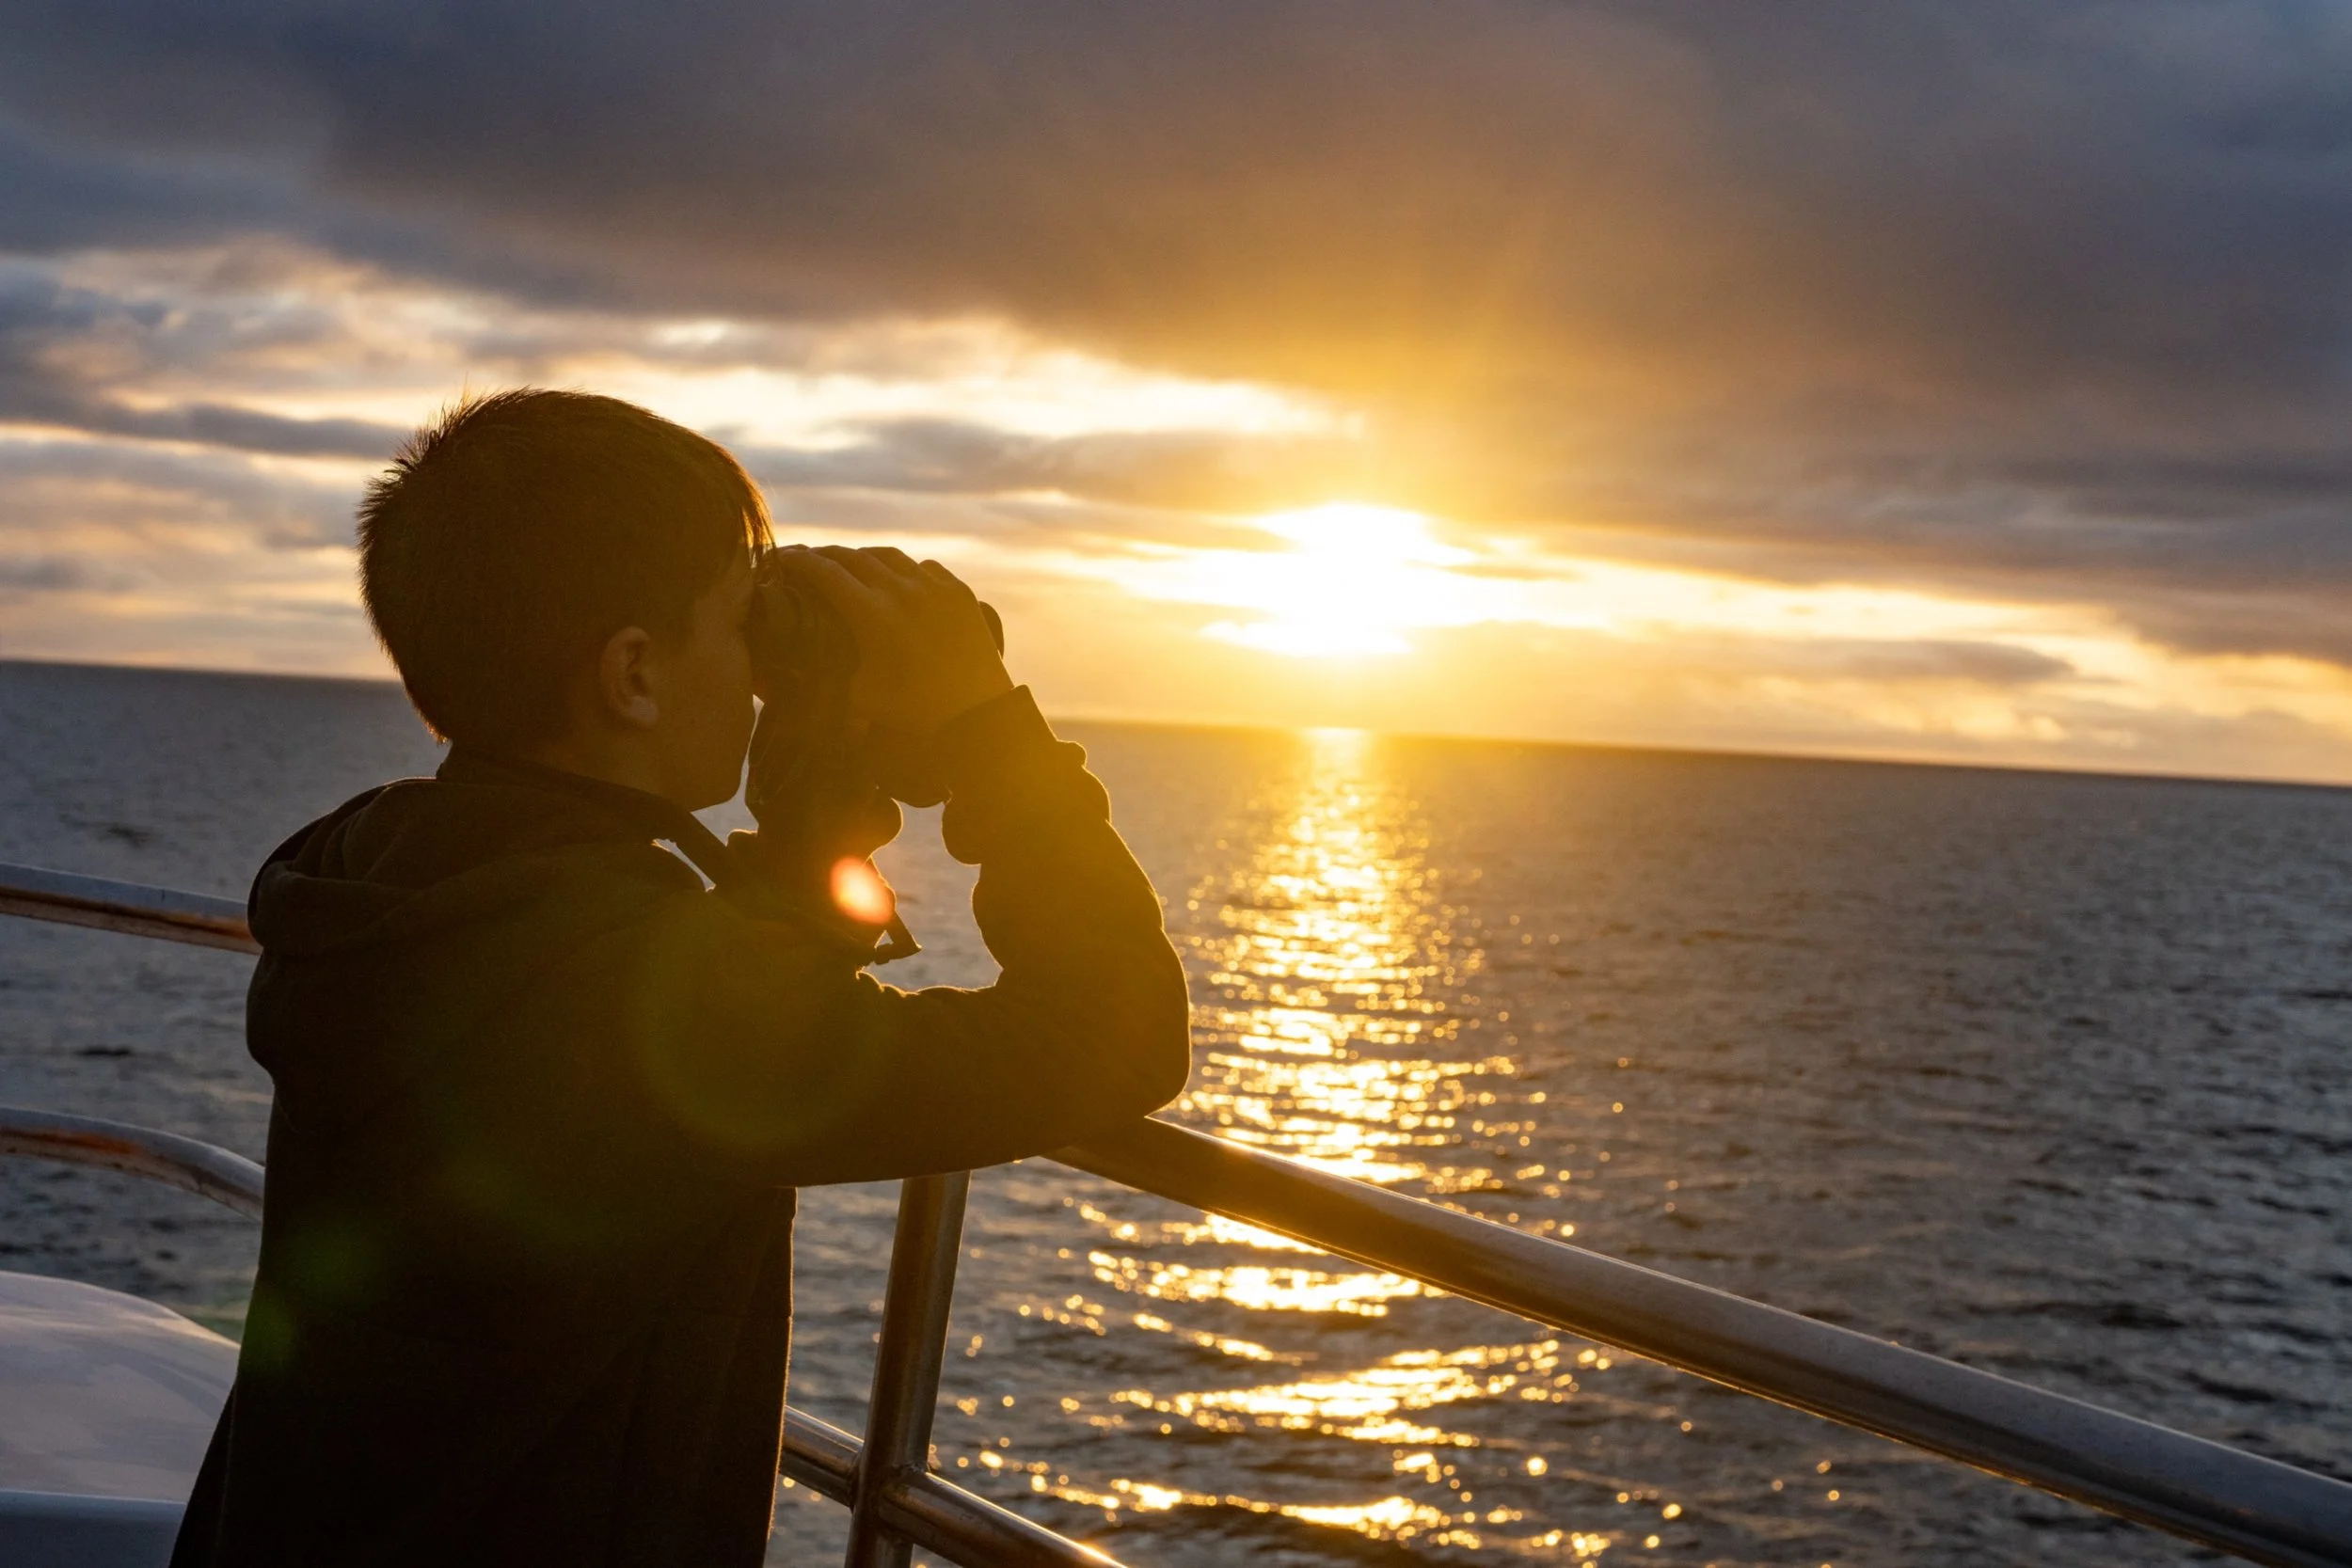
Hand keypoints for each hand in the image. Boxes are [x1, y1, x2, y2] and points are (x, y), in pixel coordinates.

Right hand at [769, 546, 1012, 732]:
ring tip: (846, 564)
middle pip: (852, 557)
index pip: (825, 573)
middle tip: (806, 559)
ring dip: (861, 557)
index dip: (798, 562)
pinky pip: (923, 567)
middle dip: (824, 555)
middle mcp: (902, 590)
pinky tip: (894, 577)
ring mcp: (934, 587)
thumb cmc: (913, 711)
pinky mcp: (958, 592)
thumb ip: (827, 675)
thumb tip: (793, 671)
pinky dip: (901, 569)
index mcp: (872, 614)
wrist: (977, 713)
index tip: (780, 558)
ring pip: (888, 557)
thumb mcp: (859, 698)